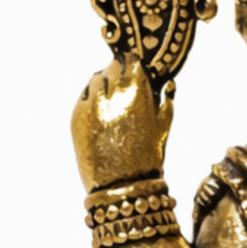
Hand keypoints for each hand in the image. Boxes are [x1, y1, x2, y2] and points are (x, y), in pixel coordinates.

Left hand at [71, 51, 173, 189]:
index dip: (134, 64)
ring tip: (112, 100)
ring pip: (96, 79)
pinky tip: (102, 113)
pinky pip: (84, 97)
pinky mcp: (77, 116)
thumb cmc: (148, 157)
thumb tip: (169, 83)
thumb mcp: (164, 127)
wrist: (122, 186)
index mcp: (136, 91)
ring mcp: (91, 104)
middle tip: (124, 84)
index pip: (131, 61)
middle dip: (119, 73)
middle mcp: (112, 94)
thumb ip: (166, 101)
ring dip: (104, 83)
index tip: (136, 68)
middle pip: (112, 68)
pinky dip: (92, 99)